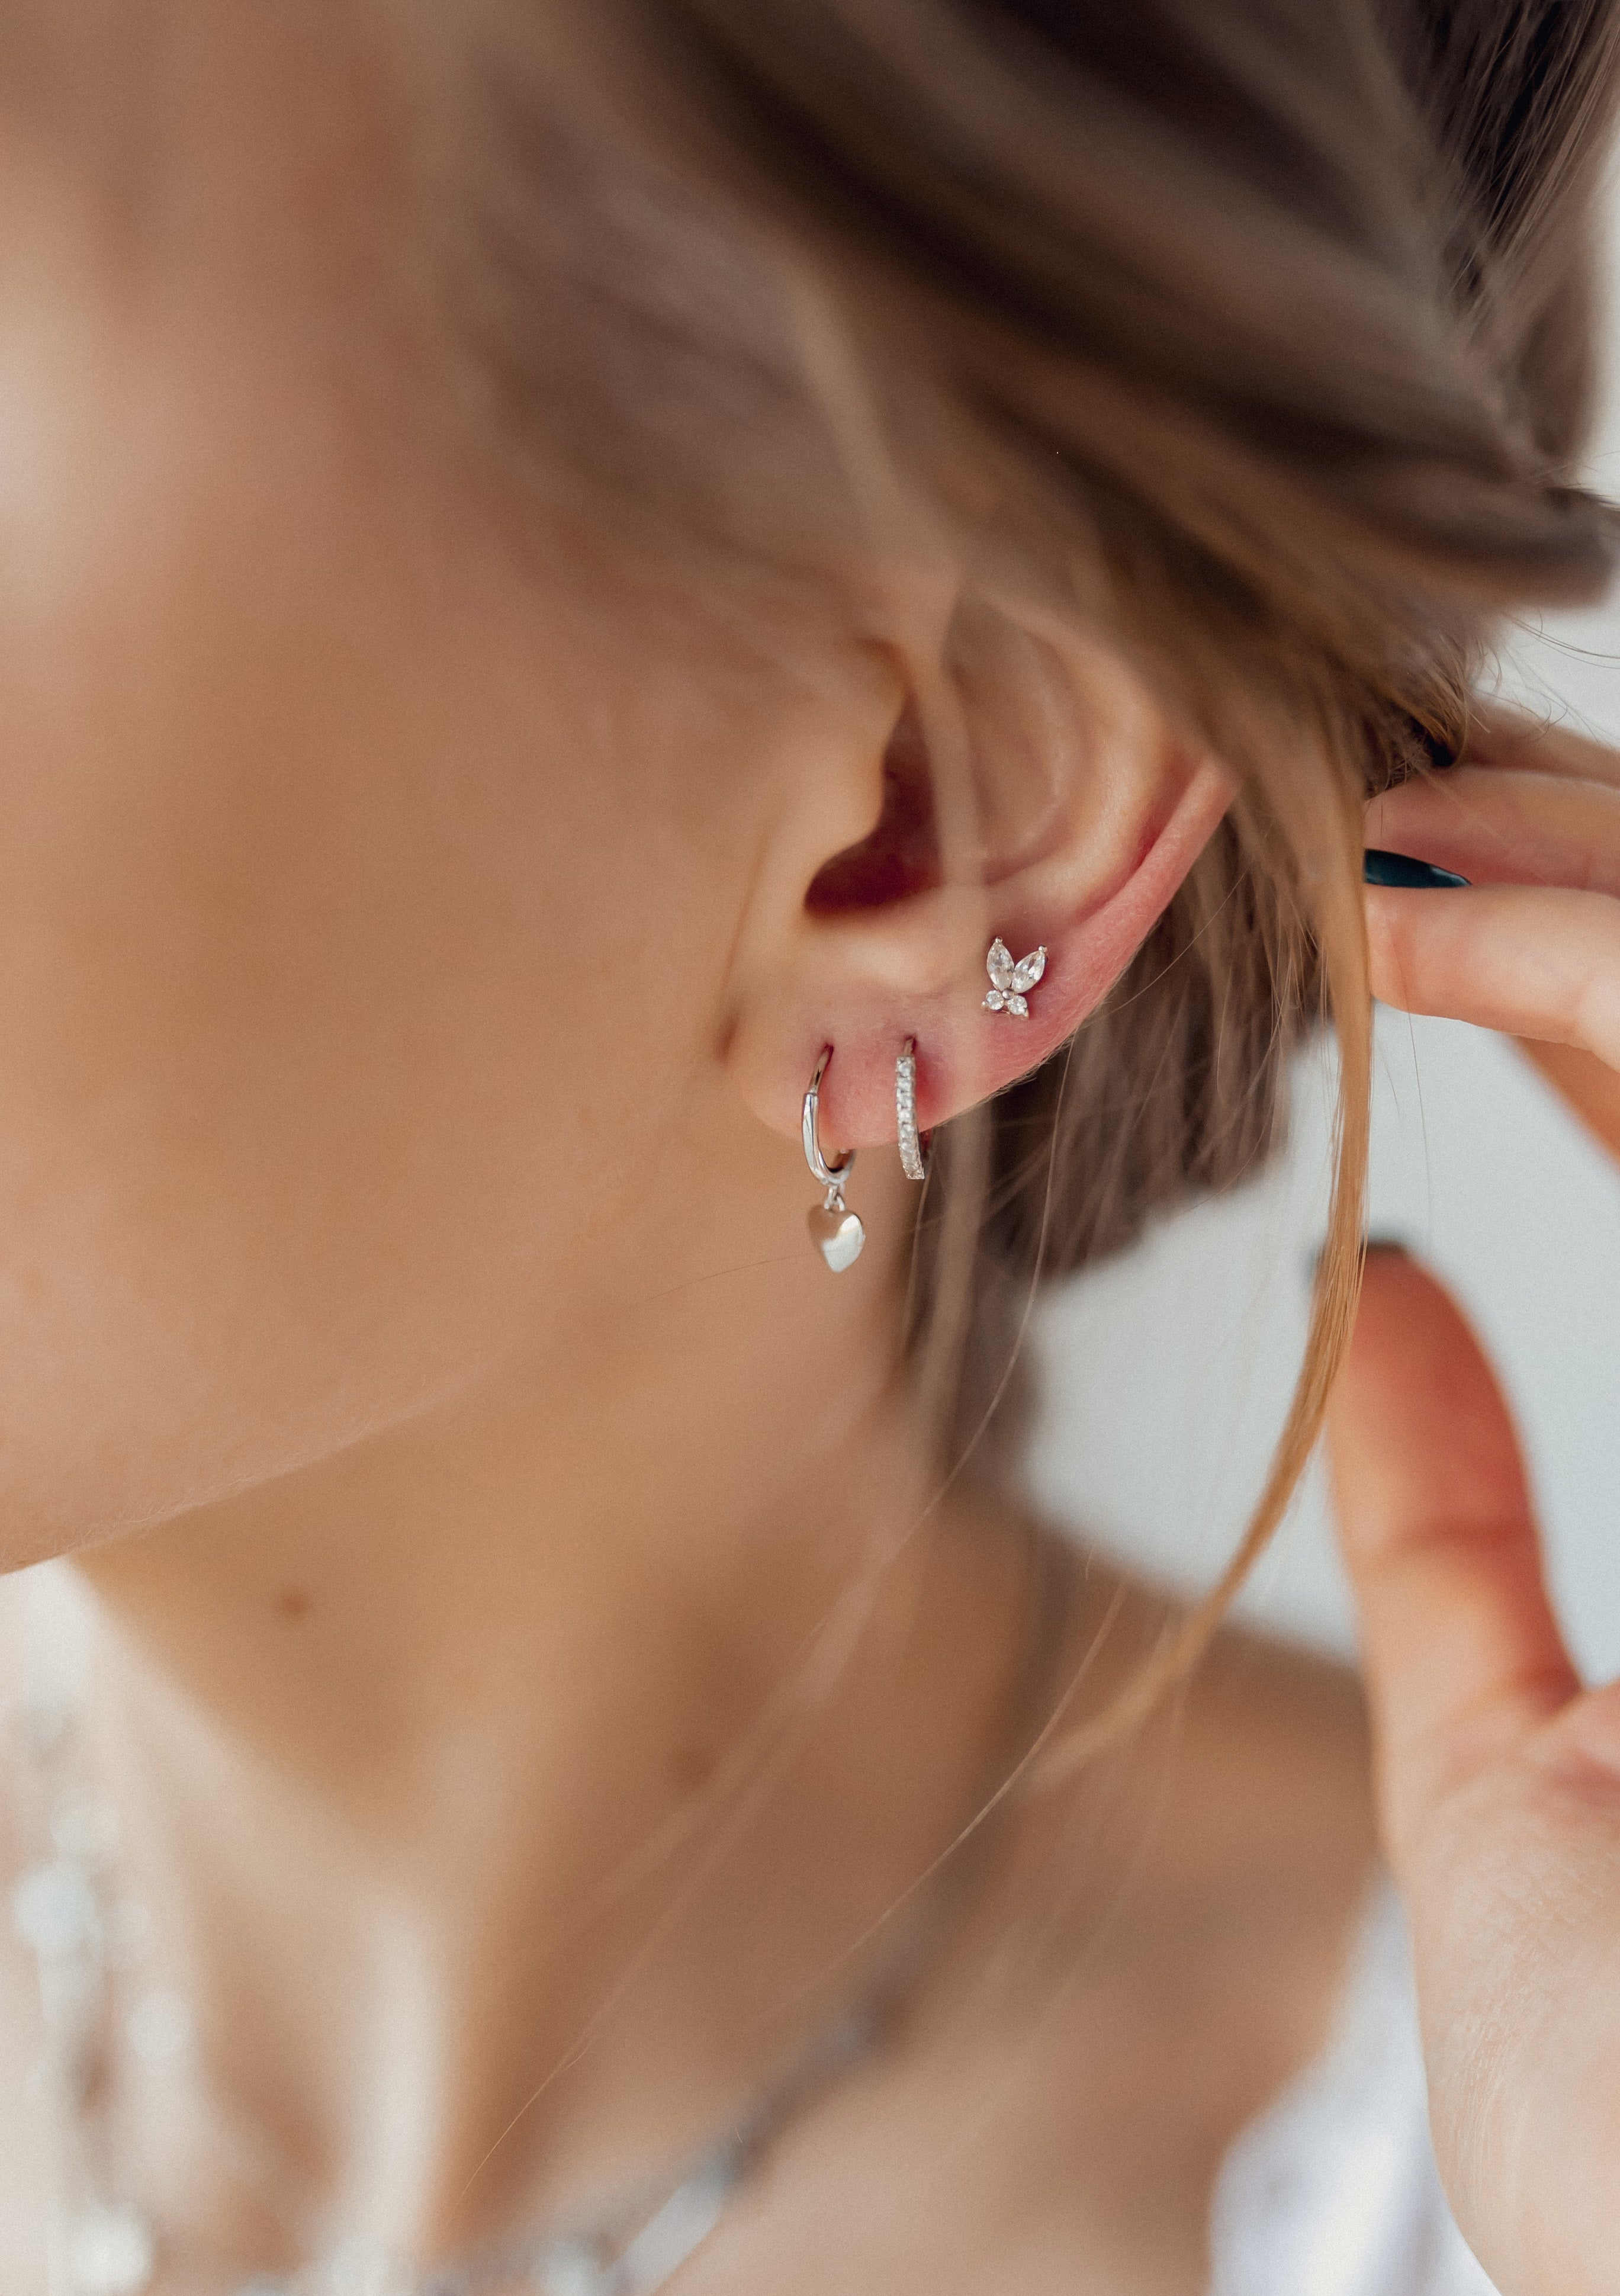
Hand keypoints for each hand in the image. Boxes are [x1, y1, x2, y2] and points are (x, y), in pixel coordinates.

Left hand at [1330, 717, 1619, 2293]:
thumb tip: (1388, 1300)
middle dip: (1596, 895)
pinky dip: (1604, 980)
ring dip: (1595, 890)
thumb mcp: (1515, 1771)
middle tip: (1404, 817)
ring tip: (1402, 830)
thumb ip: (1458, 1524)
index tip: (1416, 930)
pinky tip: (1458, 916)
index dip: (1583, 1005)